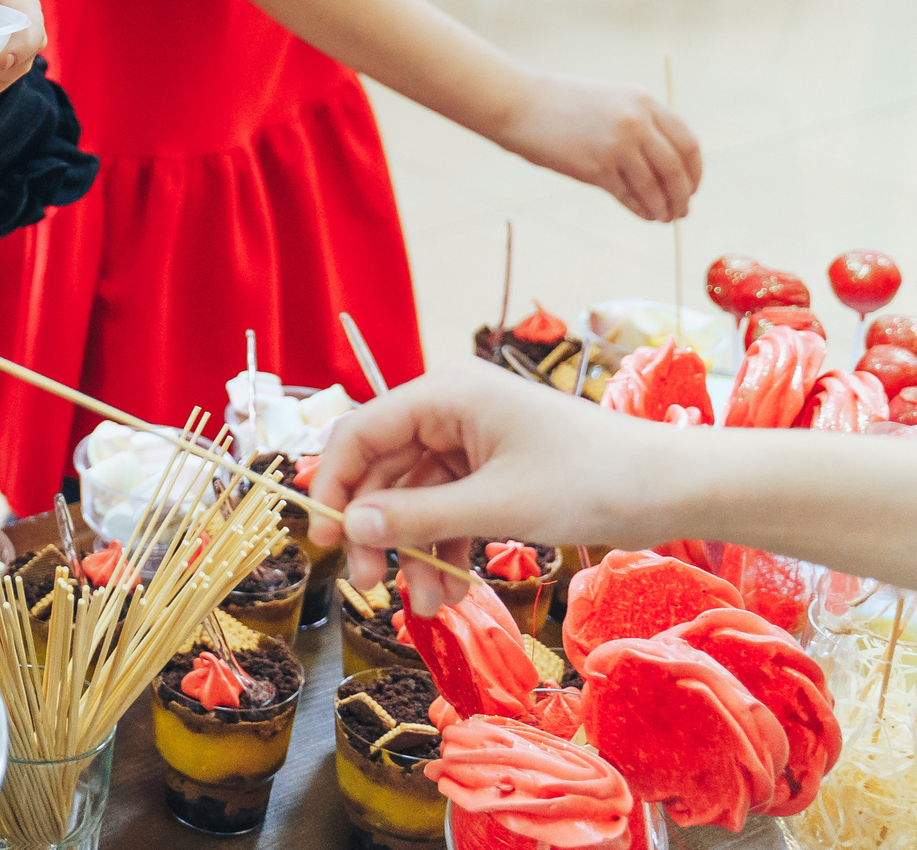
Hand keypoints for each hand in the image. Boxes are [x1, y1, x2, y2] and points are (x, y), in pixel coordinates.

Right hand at [307, 361, 672, 615]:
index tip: (323, 539)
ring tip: (421, 603)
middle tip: (366, 584)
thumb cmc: (590, 481)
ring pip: (416, 498)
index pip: (361, 431)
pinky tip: (447, 592)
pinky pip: (449, 509)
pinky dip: (444, 548)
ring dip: (414, 551)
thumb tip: (352, 528)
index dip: (335, 485)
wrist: (674, 489)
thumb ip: (418, 516)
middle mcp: (450, 409)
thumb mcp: (497, 505)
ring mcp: (472, 442)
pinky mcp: (494, 472)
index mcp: (445, 392)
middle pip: (384, 469)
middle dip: (377, 530)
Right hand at [488, 71, 700, 220]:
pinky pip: (628, 195)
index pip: (688, 143)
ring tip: (663, 217)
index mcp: (645, 102)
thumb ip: (641, 125)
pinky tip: (642, 214)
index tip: (691, 187)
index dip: (695, 171)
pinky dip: (639, 209)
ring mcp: (617, 145)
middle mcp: (637, 122)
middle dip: (683, 196)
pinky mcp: (595, 166)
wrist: (519, 103)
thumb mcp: (611, 102)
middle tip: (682, 211)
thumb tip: (669, 166)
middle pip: (676, 169)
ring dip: (663, 208)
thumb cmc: (562, 105)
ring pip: (655, 187)